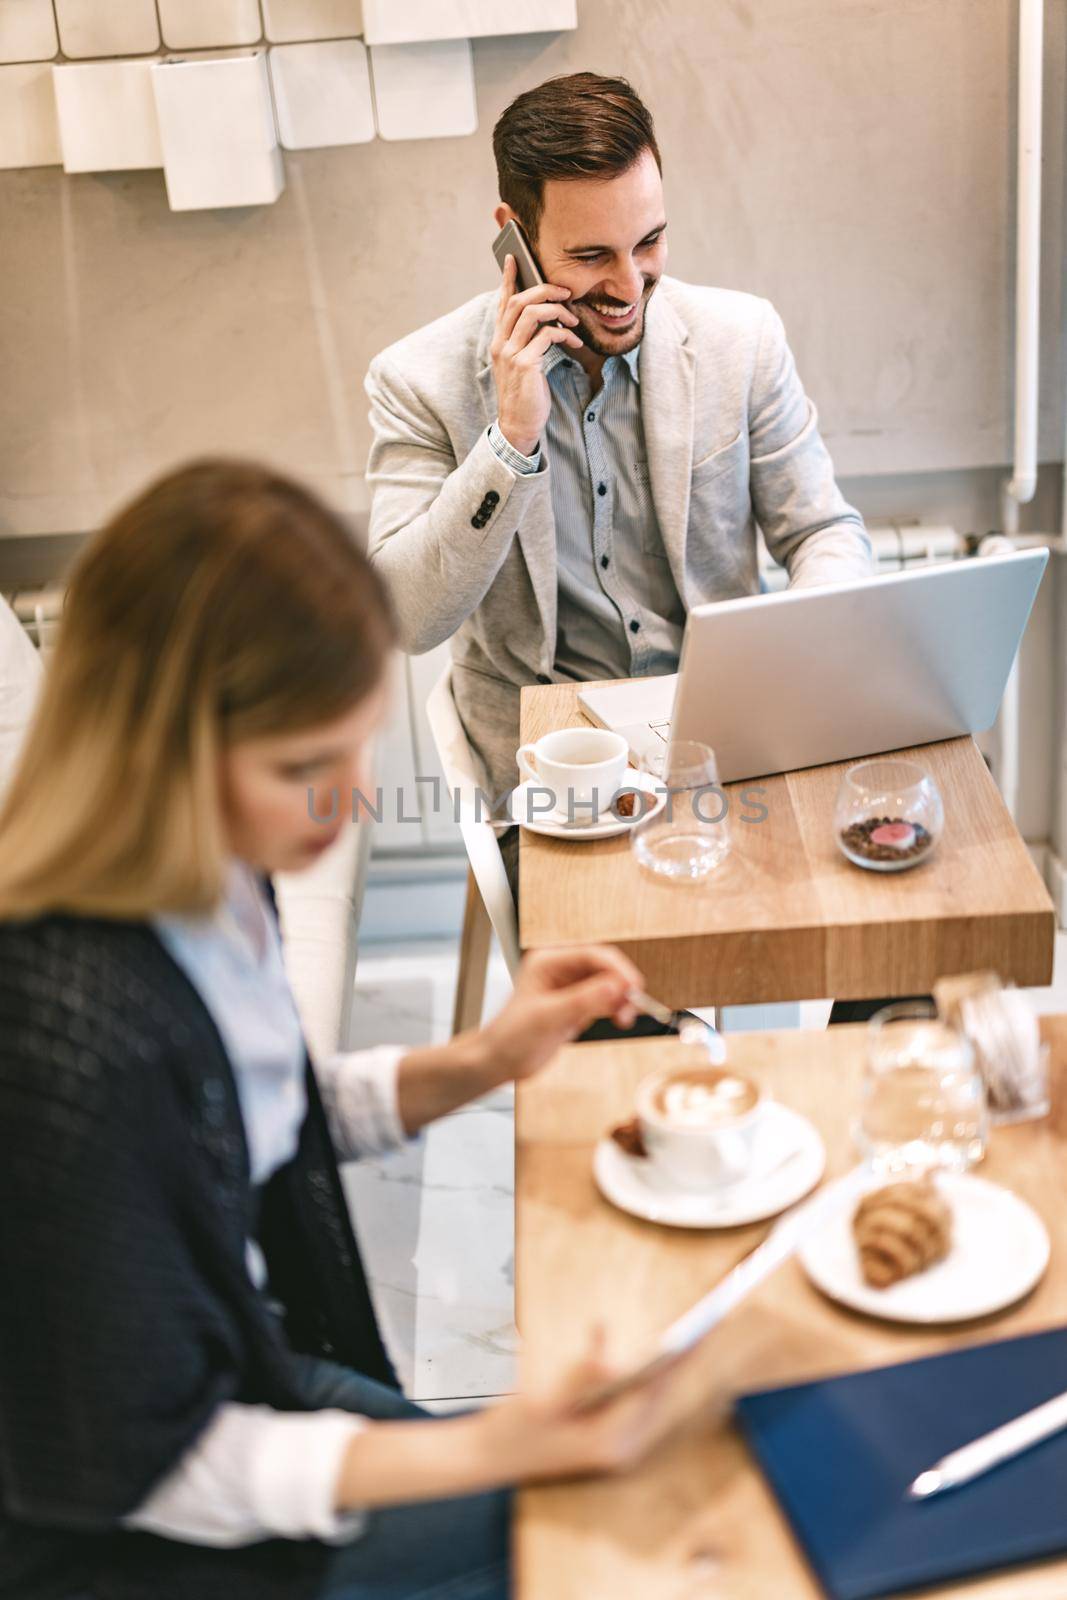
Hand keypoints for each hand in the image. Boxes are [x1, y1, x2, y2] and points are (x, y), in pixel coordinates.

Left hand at [476, 946, 641, 1082]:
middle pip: (604, 968)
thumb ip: (581, 1001)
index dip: (616, 968)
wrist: (500, 1061)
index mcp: (548, 961)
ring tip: (625, 1019)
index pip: (591, 955)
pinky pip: (605, 1001)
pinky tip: (620, 1019)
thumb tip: (614, 986)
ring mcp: (570, 988)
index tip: (633, 985)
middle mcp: (561, 970)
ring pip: (608, 985)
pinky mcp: (577, 1006)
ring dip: (621, 999)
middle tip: (634, 1005)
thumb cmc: (511, 1036)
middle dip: (622, 984)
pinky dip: (616, 1008)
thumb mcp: (547, 1018)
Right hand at [478, 1326, 696, 1483]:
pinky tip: (659, 1358)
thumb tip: (607, 1345)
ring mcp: (620, 1449)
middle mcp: (623, 1450)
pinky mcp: (612, 1442)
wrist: (491, 1458)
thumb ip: (580, 1373)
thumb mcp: (544, 1397)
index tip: (699, 1330)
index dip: (678, 1357)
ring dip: (669, 1370)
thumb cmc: (513, 1427)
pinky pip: (641, 1406)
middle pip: (661, 1396)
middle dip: (681, 1360)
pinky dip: (651, 1381)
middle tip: (706, 1323)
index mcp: (609, 1441)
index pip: (653, 1390)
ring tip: (692, 1335)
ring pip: (655, 1402)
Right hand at [490, 254, 583, 455]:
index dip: (508, 279)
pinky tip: (575, 342)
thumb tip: (547, 318)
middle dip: (544, 290)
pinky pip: (547, 336)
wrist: (519, 424)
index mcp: (499, 340)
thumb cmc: (526, 393)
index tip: (513, 258)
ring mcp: (511, 354)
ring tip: (574, 319)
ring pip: (532, 314)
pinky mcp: (525, 365)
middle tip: (565, 292)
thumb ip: (528, 340)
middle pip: (518, 301)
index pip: (502, 303)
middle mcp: (501, 343)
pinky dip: (564, 333)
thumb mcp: (523, 362)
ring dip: (557, 310)